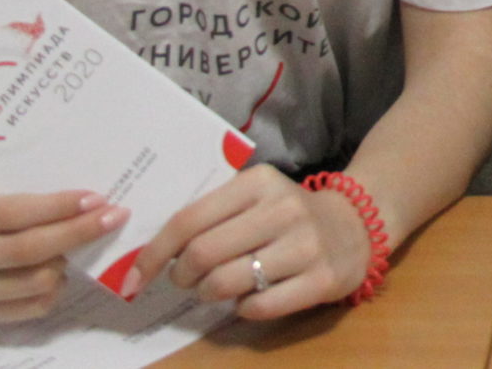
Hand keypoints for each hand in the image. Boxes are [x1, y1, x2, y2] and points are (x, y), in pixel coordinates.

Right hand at [0, 187, 126, 323]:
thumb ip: (18, 190)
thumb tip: (86, 196)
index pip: (10, 213)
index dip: (57, 207)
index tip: (96, 197)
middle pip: (26, 250)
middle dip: (77, 233)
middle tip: (114, 216)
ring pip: (35, 281)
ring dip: (68, 260)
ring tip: (78, 240)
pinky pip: (33, 307)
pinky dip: (57, 286)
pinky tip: (59, 266)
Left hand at [125, 165, 369, 319]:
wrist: (357, 224)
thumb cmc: (288, 214)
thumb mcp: (254, 198)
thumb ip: (210, 216)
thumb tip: (151, 256)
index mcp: (258, 183)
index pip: (189, 220)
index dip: (153, 254)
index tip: (134, 278)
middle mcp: (283, 209)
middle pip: (202, 254)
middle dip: (182, 276)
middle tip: (188, 280)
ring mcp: (305, 245)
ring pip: (225, 283)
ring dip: (209, 294)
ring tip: (218, 288)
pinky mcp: (322, 279)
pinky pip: (258, 307)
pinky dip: (243, 308)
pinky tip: (251, 297)